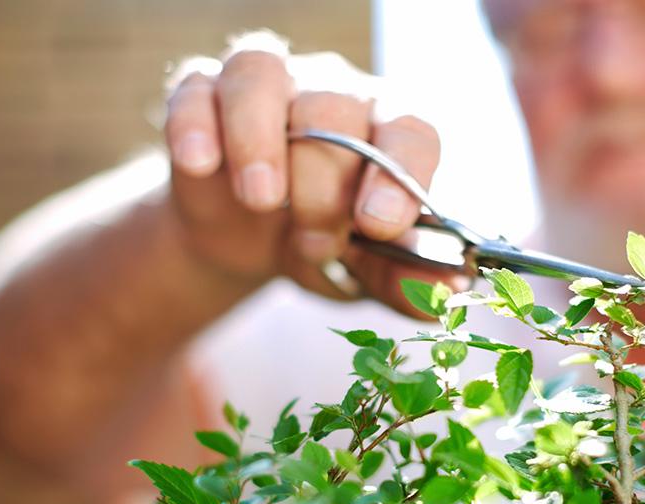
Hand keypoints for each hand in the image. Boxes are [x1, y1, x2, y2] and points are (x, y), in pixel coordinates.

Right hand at [163, 33, 461, 314]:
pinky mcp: (204, 96)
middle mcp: (333, 95)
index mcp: (386, 131)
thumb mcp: (362, 272)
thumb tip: (449, 289)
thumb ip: (404, 280)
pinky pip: (195, 88)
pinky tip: (199, 164)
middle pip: (333, 108)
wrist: (248, 245)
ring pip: (262, 75)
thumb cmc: (321, 245)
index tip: (377, 224)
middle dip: (322, 184)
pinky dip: (195, 123)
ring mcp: (267, 88)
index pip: (409, 131)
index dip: (398, 174)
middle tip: (315, 243)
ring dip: (258, 139)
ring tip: (260, 199)